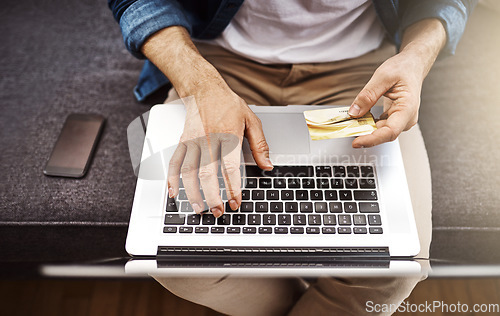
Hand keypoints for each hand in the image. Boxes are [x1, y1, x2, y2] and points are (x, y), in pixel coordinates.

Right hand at [167, 81, 272, 217]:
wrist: (204, 88)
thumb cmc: (228, 104)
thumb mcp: (251, 121)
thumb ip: (260, 145)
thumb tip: (267, 165)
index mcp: (227, 135)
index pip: (229, 167)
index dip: (233, 187)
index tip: (236, 201)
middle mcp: (208, 139)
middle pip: (207, 173)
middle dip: (212, 196)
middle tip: (218, 211)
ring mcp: (192, 141)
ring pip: (189, 171)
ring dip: (192, 193)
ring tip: (199, 208)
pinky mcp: (183, 141)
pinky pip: (175, 162)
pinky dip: (172, 179)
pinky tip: (173, 192)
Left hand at [348, 18, 445, 147]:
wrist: (412, 65)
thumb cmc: (403, 69)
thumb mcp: (382, 77)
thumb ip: (368, 96)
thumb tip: (354, 112)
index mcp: (407, 108)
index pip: (390, 131)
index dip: (372, 139)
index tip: (357, 142)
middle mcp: (406, 118)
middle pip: (384, 134)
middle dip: (365, 134)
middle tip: (346, 129)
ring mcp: (401, 120)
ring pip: (381, 131)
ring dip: (365, 130)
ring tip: (351, 123)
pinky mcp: (395, 119)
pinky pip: (380, 126)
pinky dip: (368, 124)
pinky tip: (359, 119)